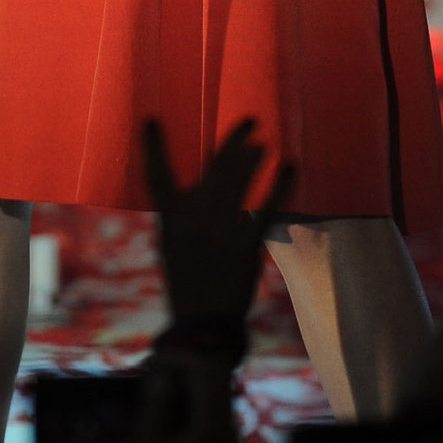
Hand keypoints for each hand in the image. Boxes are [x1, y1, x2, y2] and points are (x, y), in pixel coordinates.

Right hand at [116, 346, 238, 442]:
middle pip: (212, 380)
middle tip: (150, 371)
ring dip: (184, 387)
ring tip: (152, 390)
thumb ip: (157, 405)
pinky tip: (163, 416)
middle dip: (183, 368)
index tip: (152, 358)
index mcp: (214, 424)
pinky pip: (207, 416)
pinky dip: (187, 407)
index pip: (204, 369)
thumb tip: (163, 374)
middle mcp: (228, 430)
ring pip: (210, 398)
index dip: (179, 356)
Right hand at [143, 117, 293, 325]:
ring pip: (240, 181)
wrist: (203, 323)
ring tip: (262, 143)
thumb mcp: (174, 242)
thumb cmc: (186, 279)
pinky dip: (280, 185)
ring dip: (254, 158)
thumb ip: (189, 207)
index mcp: (171, 219)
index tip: (152, 119)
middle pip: (216, 168)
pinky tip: (290, 166)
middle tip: (250, 120)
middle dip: (234, 140)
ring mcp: (222, 230)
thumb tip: (215, 167)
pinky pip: (266, 207)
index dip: (153, 146)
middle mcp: (196, 219)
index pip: (157, 174)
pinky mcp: (246, 244)